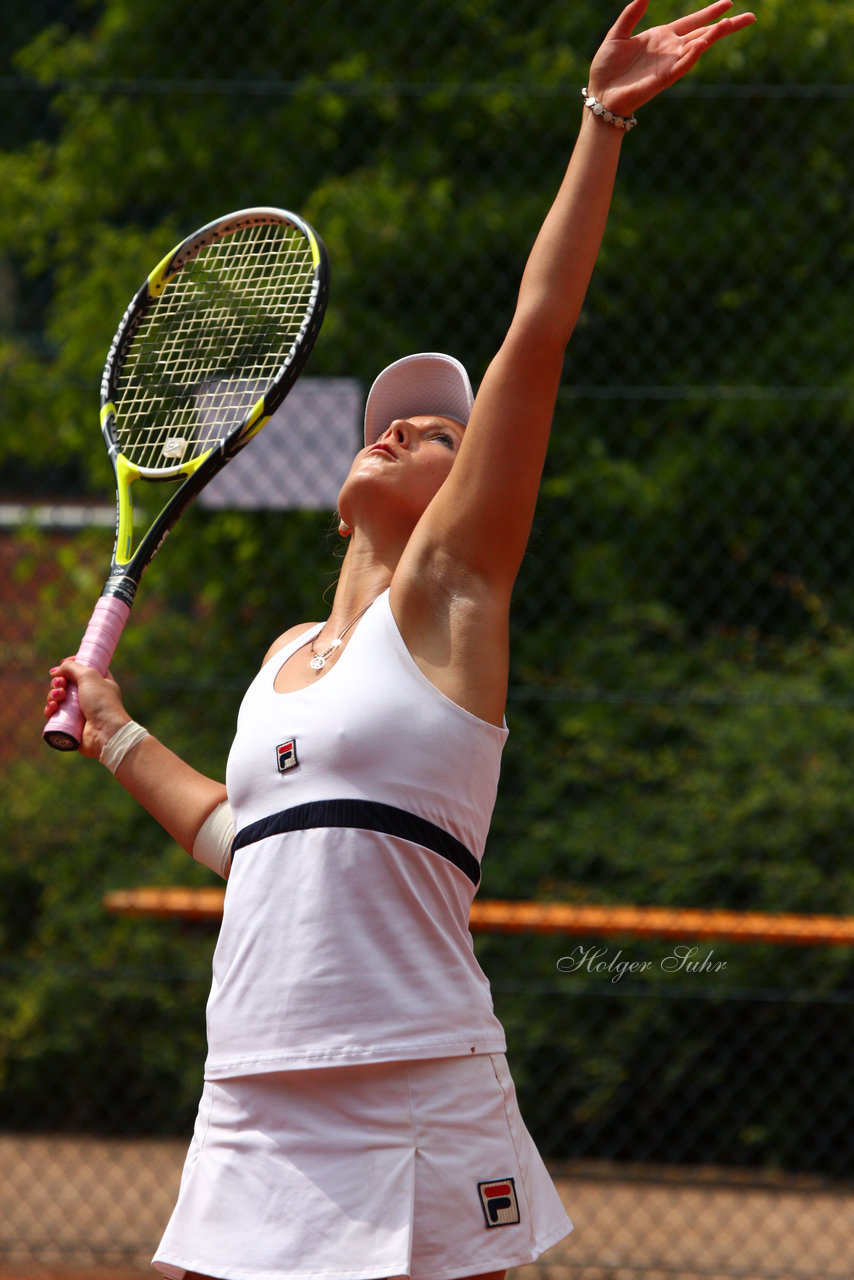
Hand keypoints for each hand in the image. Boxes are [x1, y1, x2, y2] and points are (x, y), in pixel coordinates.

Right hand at [45, 659, 130, 759]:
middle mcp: (90, 696)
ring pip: (59, 699)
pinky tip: (52, 707)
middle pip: (67, 683)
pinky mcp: (71, 724)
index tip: (63, 663)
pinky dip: (50, 709)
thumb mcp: (89, 676)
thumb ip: (72, 667)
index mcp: (100, 683)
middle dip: (59, 681)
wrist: (106, 732)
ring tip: (59, 696)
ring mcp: (80, 711)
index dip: (72, 665)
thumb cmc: (102, 702)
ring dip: (53, 694)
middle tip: (61, 684)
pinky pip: (55, 714)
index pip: (84, 669)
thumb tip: (56, 670)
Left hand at [588, 0, 755, 118]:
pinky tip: (703, 43)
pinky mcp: (663, 79)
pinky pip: (682, 65)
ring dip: (714, 36)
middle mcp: (670, 50)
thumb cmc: (606, 68)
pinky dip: (693, 54)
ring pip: (698, 47)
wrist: (600, 95)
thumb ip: (630, 15)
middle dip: (726, 26)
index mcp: (661, 37)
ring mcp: (669, 64)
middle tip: (750, 17)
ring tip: (730, 24)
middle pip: (704, 34)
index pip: (692, 22)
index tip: (728, 2)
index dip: (710, 12)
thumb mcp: (617, 35)